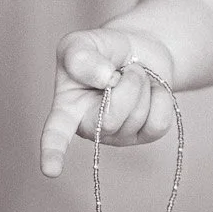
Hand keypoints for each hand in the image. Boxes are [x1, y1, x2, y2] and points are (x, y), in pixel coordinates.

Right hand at [40, 27, 175, 177]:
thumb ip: (81, 56)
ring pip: (138, 117)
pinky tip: (151, 89)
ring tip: (132, 75)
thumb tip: (104, 79)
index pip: (55, 134)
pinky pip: (159, 123)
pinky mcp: (144, 135)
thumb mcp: (82, 42)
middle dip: (126, 83)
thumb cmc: (103, 49)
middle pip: (112, 119)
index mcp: (67, 108)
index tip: (51, 169)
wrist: (138, 49)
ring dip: (142, 84)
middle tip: (121, 70)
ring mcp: (118, 135)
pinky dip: (162, 96)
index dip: (52, 152)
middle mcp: (91, 128)